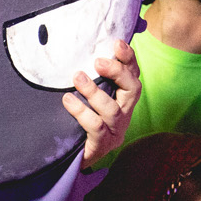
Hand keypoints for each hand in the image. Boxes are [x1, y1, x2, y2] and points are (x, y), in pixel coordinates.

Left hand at [69, 40, 141, 167]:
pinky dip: (81, 112)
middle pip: (133, 89)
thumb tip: (77, 52)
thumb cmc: (80, 121)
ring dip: (94, 91)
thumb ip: (90, 77)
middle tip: (98, 61)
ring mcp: (115, 130)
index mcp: (123, 98)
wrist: (73, 157)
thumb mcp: (87, 96)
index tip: (116, 44)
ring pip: (111, 109)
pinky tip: (68, 100)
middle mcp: (125, 113)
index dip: (128, 59)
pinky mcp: (103, 144)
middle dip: (117, 72)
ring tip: (77, 78)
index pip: (132, 74)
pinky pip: (95, 126)